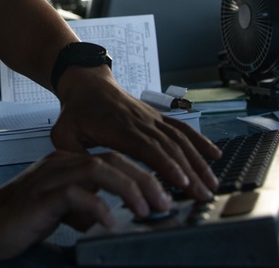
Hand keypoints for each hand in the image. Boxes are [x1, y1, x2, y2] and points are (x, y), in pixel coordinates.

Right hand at [0, 150, 168, 260]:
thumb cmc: (16, 219)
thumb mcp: (58, 210)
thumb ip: (81, 207)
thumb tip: (105, 215)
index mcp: (67, 164)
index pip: (113, 160)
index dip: (141, 175)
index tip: (162, 194)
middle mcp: (61, 165)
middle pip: (112, 160)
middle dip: (145, 179)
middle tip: (164, 201)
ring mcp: (50, 179)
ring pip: (98, 170)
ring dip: (128, 188)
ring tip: (145, 209)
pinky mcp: (40, 198)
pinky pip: (75, 195)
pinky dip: (97, 206)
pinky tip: (109, 221)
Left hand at [51, 68, 220, 200]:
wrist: (86, 83)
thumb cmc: (76, 111)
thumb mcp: (63, 134)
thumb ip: (71, 156)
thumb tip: (82, 178)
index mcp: (118, 127)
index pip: (147, 148)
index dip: (167, 165)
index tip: (182, 182)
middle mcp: (140, 122)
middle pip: (170, 148)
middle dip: (190, 172)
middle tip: (203, 195)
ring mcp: (151, 118)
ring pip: (181, 139)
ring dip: (198, 161)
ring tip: (212, 183)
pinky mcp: (157, 117)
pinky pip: (182, 128)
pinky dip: (200, 141)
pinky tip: (214, 155)